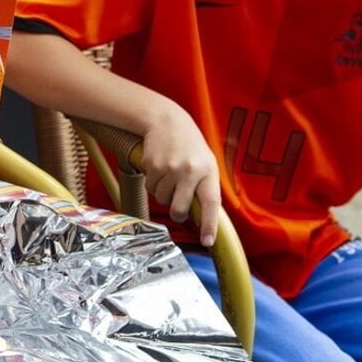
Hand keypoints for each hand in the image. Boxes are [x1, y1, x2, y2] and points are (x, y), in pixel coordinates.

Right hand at [140, 106, 221, 245]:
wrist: (166, 120)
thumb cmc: (189, 145)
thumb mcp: (205, 161)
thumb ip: (205, 186)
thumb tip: (205, 216)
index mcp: (207, 170)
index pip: (211, 202)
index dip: (209, 224)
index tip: (207, 241)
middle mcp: (189, 170)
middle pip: (179, 209)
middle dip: (177, 214)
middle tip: (177, 206)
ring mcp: (169, 168)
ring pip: (162, 199)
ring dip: (164, 194)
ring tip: (169, 176)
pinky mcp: (152, 165)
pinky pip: (150, 188)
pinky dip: (153, 184)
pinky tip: (159, 169)